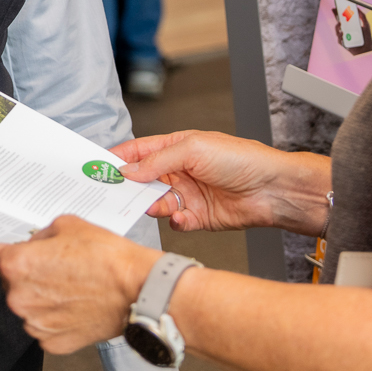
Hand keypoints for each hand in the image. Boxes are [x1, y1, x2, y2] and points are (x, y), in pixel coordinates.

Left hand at [0, 216, 156, 353]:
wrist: (136, 291)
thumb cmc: (106, 257)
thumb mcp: (67, 225)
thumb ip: (40, 236)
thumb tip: (33, 245)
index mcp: (17, 265)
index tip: (3, 254)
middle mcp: (18, 298)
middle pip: (8, 284)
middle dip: (27, 275)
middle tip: (56, 268)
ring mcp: (34, 324)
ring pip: (27, 307)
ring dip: (41, 298)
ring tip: (71, 288)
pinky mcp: (51, 343)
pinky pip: (44, 327)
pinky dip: (55, 319)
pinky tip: (76, 306)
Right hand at [117, 130, 327, 235]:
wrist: (273, 189)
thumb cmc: (242, 159)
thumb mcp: (194, 149)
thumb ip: (158, 160)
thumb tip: (129, 170)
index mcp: (176, 148)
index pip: (138, 152)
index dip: (118, 158)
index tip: (98, 167)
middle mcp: (179, 171)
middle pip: (142, 180)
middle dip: (129, 187)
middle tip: (115, 194)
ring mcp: (187, 195)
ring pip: (155, 203)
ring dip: (152, 205)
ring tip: (156, 205)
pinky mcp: (197, 217)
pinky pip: (175, 222)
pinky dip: (175, 222)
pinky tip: (183, 217)